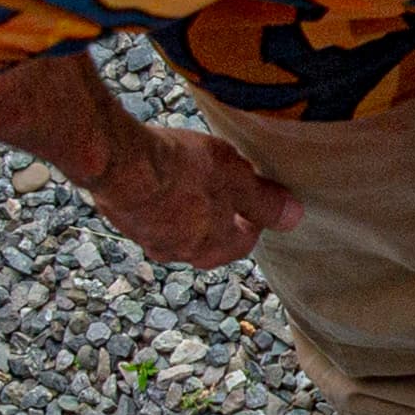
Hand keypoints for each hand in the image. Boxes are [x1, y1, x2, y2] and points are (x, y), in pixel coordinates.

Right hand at [83, 120, 302, 268]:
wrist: (119, 162)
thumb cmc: (183, 171)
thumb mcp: (236, 178)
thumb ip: (264, 200)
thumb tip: (294, 217)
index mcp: (213, 249)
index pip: (243, 240)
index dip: (252, 214)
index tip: (253, 191)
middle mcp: (179, 252)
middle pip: (208, 235)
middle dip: (218, 211)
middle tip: (220, 180)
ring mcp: (146, 237)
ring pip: (176, 223)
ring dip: (185, 203)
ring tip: (188, 171)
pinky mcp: (120, 217)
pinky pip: (148, 210)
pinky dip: (157, 195)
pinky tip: (158, 169)